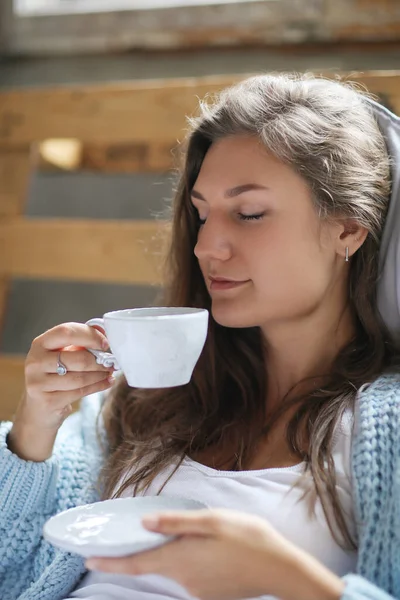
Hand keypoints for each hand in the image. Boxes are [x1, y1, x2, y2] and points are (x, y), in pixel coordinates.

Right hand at [8, 322, 113, 460]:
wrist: (38, 408)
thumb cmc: (54, 376)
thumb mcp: (62, 355)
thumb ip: (80, 343)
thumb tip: (103, 333)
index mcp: (40, 344)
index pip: (66, 332)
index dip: (90, 335)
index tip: (105, 343)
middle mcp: (35, 361)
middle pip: (78, 358)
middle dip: (100, 361)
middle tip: (111, 362)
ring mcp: (38, 383)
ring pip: (80, 378)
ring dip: (100, 375)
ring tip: (109, 372)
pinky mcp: (47, 401)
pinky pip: (80, 392)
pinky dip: (98, 386)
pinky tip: (106, 382)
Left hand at [86, 508, 343, 599]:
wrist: (280, 569)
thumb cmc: (248, 538)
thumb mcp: (212, 520)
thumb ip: (177, 523)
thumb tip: (145, 523)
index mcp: (181, 558)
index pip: (136, 563)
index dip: (111, 561)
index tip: (89, 559)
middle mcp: (184, 579)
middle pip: (156, 563)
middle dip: (149, 549)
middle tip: (154, 529)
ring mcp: (197, 591)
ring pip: (176, 567)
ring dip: (177, 552)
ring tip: (203, 535)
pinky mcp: (210, 595)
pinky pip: (192, 575)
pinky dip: (191, 561)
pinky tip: (214, 549)